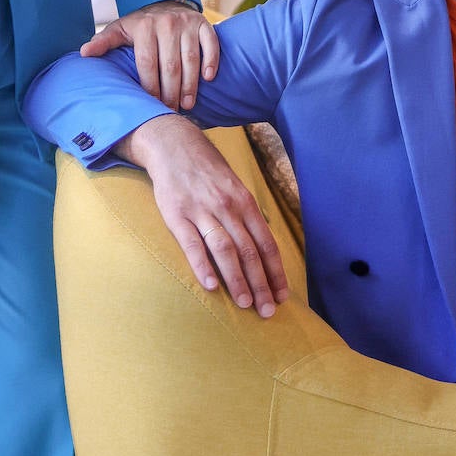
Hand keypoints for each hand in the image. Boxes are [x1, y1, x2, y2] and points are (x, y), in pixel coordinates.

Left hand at [80, 0, 218, 109]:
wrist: (165, 2)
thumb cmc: (140, 25)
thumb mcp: (120, 30)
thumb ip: (103, 42)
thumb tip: (83, 53)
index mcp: (143, 27)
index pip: (147, 64)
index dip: (150, 87)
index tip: (151, 105)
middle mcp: (166, 23)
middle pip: (170, 65)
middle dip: (170, 92)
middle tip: (170, 111)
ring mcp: (186, 23)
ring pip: (190, 59)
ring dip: (190, 85)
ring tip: (187, 104)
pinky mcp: (203, 23)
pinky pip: (210, 44)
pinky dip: (211, 62)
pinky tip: (208, 79)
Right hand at [121, 114, 288, 317]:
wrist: (173, 145)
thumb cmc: (207, 170)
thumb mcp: (234, 185)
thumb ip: (247, 214)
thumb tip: (262, 245)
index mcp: (244, 201)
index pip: (266, 243)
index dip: (275, 271)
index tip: (283, 295)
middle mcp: (227, 207)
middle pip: (249, 251)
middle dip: (261, 283)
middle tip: (268, 311)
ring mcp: (202, 211)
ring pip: (225, 250)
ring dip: (237, 279)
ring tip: (246, 303)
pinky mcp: (177, 215)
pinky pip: (192, 244)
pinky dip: (202, 266)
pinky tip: (211, 286)